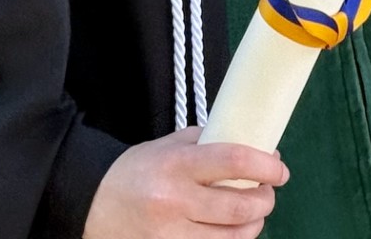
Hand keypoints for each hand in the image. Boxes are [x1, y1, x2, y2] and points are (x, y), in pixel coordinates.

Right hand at [85, 128, 287, 238]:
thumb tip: (250, 142)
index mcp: (176, 165)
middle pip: (240, 206)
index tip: (280, 168)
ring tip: (255, 212)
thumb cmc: (135, 171)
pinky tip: (232, 229)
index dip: (266, 165)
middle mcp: (175, 202)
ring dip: (254, 224)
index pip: (233, 161)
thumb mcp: (166, 146)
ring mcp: (172, 234)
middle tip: (269, 189)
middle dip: (265, 199)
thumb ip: (205, 142)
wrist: (91, 204)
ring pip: (233, 237)